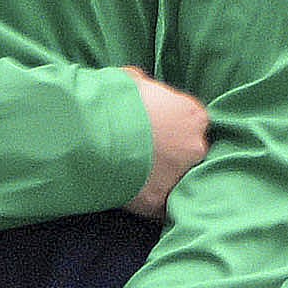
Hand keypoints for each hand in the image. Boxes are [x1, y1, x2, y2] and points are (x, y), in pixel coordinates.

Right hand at [123, 71, 208, 218]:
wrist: (92, 133)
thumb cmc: (113, 101)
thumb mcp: (133, 81)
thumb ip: (146, 88)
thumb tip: (142, 87)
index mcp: (193, 115)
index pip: (194, 124)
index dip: (175, 128)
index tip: (159, 133)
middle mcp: (195, 145)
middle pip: (191, 152)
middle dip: (173, 154)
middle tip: (148, 156)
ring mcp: (179, 175)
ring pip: (180, 180)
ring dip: (164, 179)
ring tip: (140, 178)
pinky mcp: (160, 199)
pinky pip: (163, 206)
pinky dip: (153, 204)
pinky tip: (137, 198)